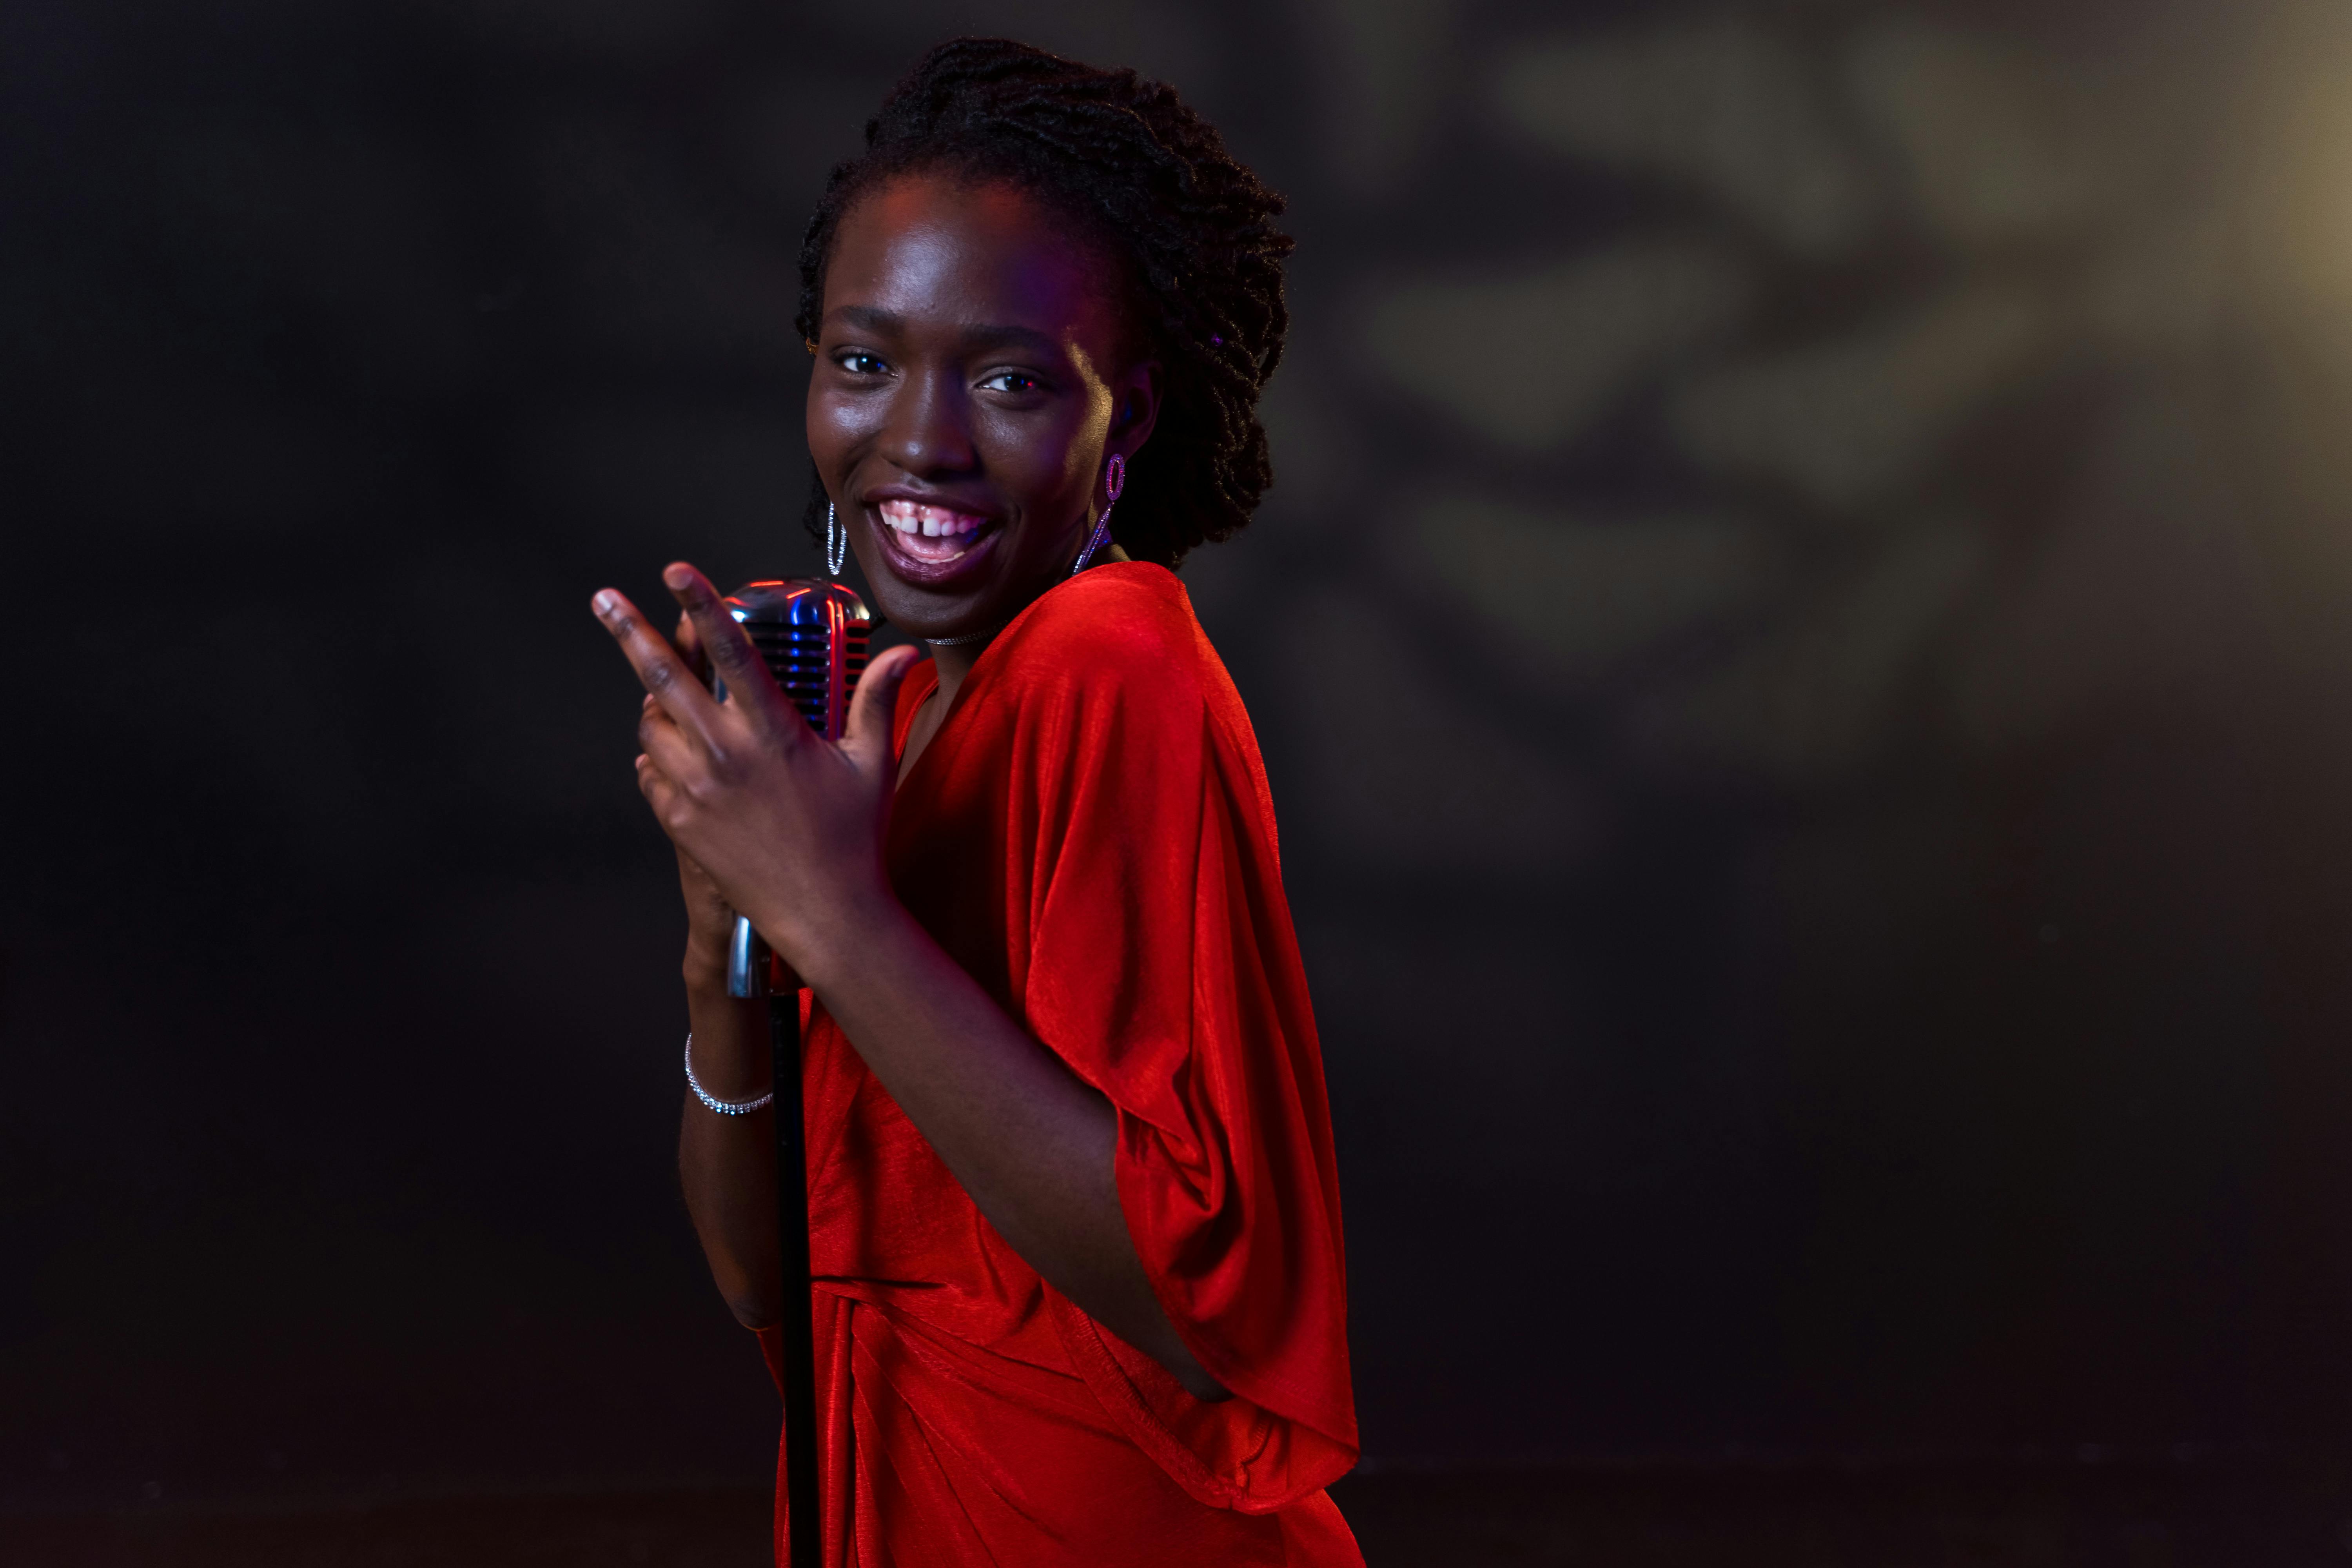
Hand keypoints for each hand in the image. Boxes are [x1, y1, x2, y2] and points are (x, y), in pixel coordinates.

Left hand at [592, 562, 922, 984]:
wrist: (825, 913)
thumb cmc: (854, 839)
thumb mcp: (872, 764)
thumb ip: (878, 700)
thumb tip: (905, 653)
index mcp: (775, 733)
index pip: (734, 653)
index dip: (702, 606)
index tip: (675, 571)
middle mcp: (729, 755)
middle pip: (666, 679)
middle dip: (629, 632)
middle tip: (604, 599)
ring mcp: (699, 790)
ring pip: (652, 728)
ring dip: (652, 706)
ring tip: (665, 699)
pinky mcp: (681, 823)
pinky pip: (650, 775)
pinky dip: (655, 758)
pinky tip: (672, 756)